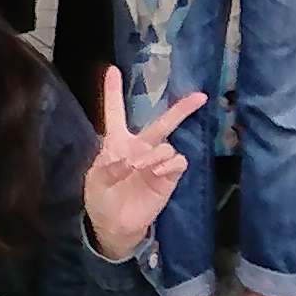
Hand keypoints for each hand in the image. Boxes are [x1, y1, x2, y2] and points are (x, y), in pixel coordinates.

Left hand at [77, 72, 209, 257]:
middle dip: (180, 109)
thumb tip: (129, 159)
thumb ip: (109, 167)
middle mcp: (140, 147)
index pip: (115, 112)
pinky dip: (170, 163)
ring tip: (141, 167)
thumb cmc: (101, 198)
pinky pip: (177, 162)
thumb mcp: (95, 181)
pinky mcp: (168, 177)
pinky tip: (159, 170)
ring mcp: (156, 162)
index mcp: (117, 143)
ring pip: (166, 144)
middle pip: (161, 123)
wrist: (114, 225)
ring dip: (155, 153)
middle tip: (199, 96)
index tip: (112, 70)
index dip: (113, 92)